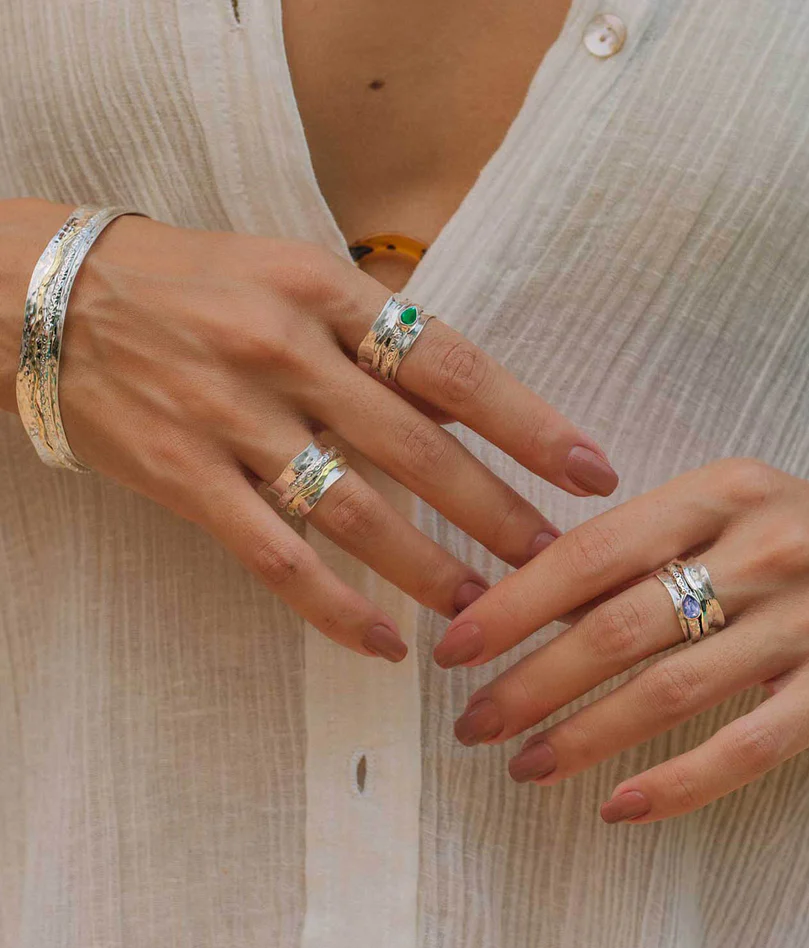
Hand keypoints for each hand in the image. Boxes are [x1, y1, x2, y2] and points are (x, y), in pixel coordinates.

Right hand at [2, 199, 618, 659]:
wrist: (52, 299)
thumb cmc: (195, 282)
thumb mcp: (292, 275)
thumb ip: (372, 333)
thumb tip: (463, 399)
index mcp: (325, 292)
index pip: (451, 366)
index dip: (529, 424)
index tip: (589, 470)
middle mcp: (286, 353)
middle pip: (417, 449)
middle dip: (496, 512)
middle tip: (557, 559)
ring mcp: (232, 419)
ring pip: (353, 511)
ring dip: (428, 569)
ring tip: (484, 610)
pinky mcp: (184, 478)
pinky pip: (273, 555)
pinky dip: (331, 607)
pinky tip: (380, 645)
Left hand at [434, 458, 808, 822]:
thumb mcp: (738, 505)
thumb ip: (651, 542)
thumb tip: (542, 593)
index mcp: (721, 493)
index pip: (592, 551)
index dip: (515, 603)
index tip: (456, 644)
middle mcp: (761, 551)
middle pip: (618, 628)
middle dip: (531, 681)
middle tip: (473, 720)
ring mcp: (807, 623)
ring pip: (668, 692)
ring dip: (582, 736)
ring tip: (524, 764)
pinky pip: (746, 748)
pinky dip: (675, 785)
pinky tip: (617, 806)